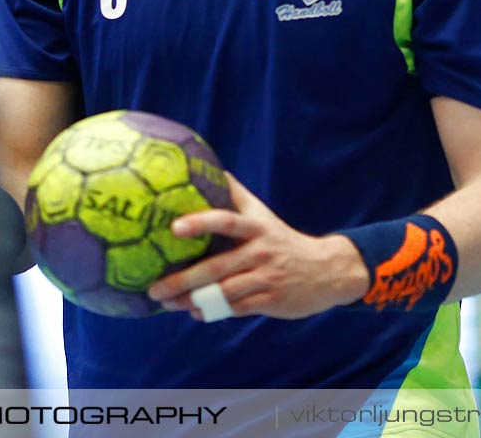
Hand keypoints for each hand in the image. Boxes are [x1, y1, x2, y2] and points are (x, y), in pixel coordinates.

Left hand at [146, 173, 369, 320]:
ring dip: (192, 300)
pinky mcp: (271, 301)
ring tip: (168, 304)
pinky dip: (213, 311)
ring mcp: (266, 278)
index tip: (174, 228)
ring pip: (223, 293)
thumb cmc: (282, 240)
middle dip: (182, 280)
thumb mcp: (263, 214)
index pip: (226, 221)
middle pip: (216, 267)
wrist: (327, 270)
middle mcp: (260, 252)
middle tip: (153, 288)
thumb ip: (237, 195)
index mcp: (256, 228)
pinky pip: (236, 309)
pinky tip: (196, 312)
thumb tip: (209, 168)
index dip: (201, 223)